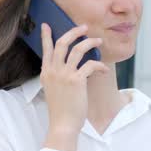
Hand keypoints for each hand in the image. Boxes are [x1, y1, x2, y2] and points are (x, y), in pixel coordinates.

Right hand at [39, 22, 109, 136]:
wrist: (62, 124)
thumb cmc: (60, 110)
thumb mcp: (52, 90)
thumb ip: (55, 77)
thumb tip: (64, 66)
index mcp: (46, 72)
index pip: (46, 49)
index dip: (46, 36)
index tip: (46, 25)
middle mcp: (53, 71)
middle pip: (62, 43)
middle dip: (74, 32)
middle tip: (84, 27)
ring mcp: (64, 75)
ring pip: (78, 49)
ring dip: (90, 42)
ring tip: (98, 41)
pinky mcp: (77, 81)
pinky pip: (91, 64)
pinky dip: (100, 65)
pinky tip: (105, 70)